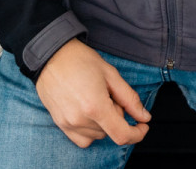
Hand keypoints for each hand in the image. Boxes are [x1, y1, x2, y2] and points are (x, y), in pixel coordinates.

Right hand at [34, 39, 150, 148]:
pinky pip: (83, 139)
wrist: (51, 55)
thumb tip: (144, 117)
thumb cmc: (81, 60)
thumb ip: (130, 98)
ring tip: (96, 99)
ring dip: (104, 123)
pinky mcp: (60, 124)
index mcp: (95, 106)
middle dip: (117, 115)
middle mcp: (80, 120)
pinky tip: (89, 112)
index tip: (143, 125)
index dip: (137, 133)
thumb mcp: (111, 74)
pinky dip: (91, 131)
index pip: (122, 134)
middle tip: (109, 94)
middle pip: (111, 131)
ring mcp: (68, 124)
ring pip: (98, 135)